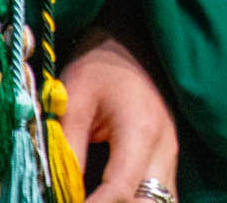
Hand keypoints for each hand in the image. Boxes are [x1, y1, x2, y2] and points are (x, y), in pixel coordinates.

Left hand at [62, 33, 178, 202]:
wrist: (129, 41)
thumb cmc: (98, 66)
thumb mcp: (73, 102)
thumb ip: (66, 152)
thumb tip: (55, 194)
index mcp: (141, 130)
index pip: (118, 190)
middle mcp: (164, 148)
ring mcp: (170, 155)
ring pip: (161, 202)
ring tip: (95, 200)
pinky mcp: (167, 159)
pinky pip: (160, 195)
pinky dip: (137, 202)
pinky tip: (110, 199)